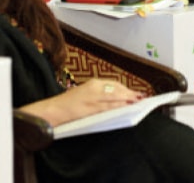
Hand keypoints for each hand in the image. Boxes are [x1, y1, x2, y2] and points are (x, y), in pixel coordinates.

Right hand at [19, 78, 144, 126]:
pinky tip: (125, 109)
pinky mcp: (89, 108)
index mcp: (92, 83)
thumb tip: (118, 99)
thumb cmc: (68, 104)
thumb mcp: (85, 93)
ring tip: (137, 103)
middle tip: (141, 98)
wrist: (52, 110)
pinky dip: (118, 107)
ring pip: (114, 98)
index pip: (114, 84)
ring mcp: (92, 98)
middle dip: (130, 94)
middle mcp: (93, 88)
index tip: (136, 93)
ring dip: (127, 100)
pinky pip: (107, 107)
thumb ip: (100, 95)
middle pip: (117, 90)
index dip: (126, 89)